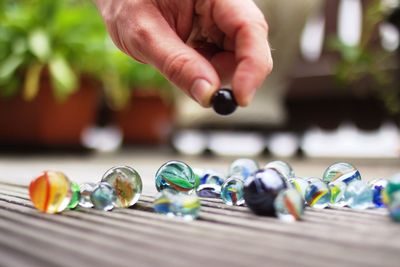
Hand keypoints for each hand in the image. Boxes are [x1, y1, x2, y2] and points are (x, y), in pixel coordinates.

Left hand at [95, 0, 272, 106]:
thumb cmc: (125, 2)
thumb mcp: (143, 34)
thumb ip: (177, 64)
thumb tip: (208, 94)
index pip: (250, 27)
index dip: (252, 65)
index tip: (240, 97)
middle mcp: (224, 2)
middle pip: (249, 45)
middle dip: (229, 72)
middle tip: (201, 85)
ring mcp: (222, 17)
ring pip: (238, 55)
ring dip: (215, 71)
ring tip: (180, 58)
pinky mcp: (216, 30)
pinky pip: (224, 57)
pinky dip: (208, 68)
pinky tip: (186, 57)